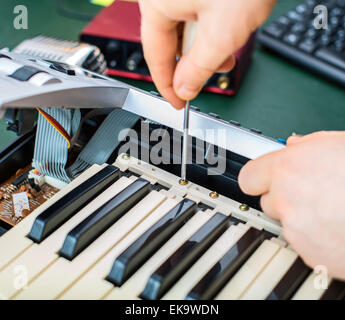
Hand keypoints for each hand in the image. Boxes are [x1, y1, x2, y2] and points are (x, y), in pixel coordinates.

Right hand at [138, 0, 275, 107]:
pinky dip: (209, 27)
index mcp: (157, 4)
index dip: (167, 86)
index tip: (178, 103)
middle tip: (211, 75)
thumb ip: (198, 69)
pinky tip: (225, 28)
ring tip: (227, 49)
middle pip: (170, 42)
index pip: (156, 58)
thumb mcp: (221, 34)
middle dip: (192, 64)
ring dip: (204, 45)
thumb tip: (184, 88)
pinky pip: (193, 11)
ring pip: (184, 28)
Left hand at [238, 131, 344, 279]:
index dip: (258, 178)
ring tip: (333, 211)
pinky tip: (338, 228)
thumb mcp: (340, 144)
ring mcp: (295, 229)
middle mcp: (285, 198)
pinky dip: (316, 239)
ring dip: (301, 219)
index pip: (249, 176)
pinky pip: (303, 244)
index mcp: (288, 168)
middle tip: (311, 194)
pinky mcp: (309, 254)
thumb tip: (293, 144)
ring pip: (286, 223)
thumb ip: (308, 144)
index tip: (264, 179)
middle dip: (283, 198)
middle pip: (267, 201)